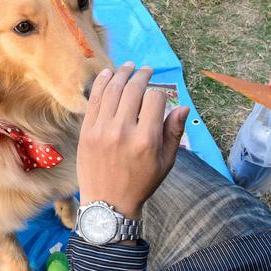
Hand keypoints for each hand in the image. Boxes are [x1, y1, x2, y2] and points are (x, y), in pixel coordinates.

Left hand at [77, 62, 189, 218]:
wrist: (108, 204)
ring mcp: (102, 130)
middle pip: (133, 89)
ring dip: (121, 73)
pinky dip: (102, 84)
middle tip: (145, 70)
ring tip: (128, 67)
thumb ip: (173, 132)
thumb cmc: (141, 183)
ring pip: (113, 90)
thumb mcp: (165, 162)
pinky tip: (108, 74)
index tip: (159, 95)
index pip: (155, 98)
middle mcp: (124, 131)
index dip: (159, 92)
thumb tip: (183, 107)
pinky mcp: (86, 132)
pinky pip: (94, 100)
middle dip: (142, 75)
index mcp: (147, 139)